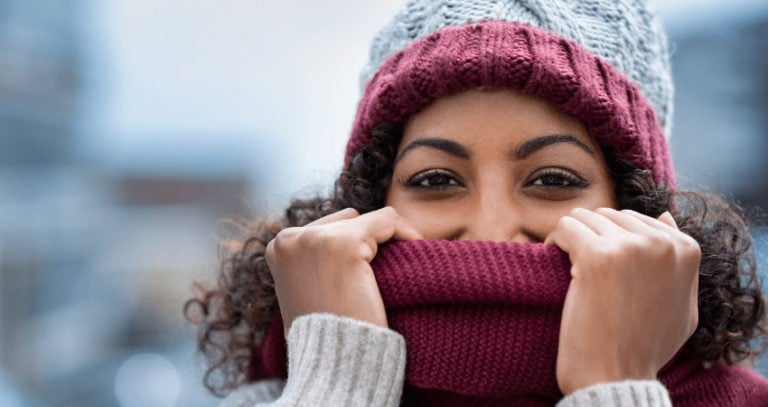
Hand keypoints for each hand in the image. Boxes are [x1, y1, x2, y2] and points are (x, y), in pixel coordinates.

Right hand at [265, 206, 420, 335]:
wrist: (332, 363)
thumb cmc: (326, 332)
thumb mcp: (307, 288)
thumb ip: (315, 260)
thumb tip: (345, 232)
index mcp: (279, 246)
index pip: (329, 227)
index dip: (356, 247)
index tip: (374, 270)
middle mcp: (291, 237)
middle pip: (348, 221)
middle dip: (369, 244)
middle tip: (388, 274)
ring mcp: (315, 239)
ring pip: (370, 220)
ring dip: (387, 242)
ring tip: (399, 268)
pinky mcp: (344, 245)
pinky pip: (387, 220)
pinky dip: (405, 233)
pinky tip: (415, 250)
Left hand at [545, 208, 699, 394]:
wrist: (616, 377)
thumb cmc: (645, 346)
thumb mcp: (682, 305)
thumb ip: (679, 262)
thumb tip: (664, 217)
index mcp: (685, 249)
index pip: (634, 220)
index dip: (611, 241)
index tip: (600, 265)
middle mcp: (660, 243)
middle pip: (608, 216)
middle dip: (591, 237)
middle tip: (579, 266)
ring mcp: (628, 248)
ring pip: (584, 218)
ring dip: (571, 238)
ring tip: (567, 264)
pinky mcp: (596, 256)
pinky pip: (564, 227)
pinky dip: (554, 241)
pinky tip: (552, 259)